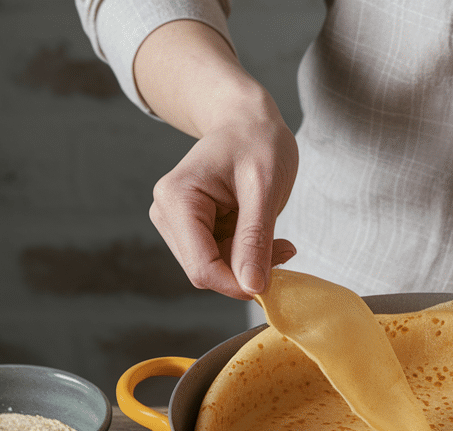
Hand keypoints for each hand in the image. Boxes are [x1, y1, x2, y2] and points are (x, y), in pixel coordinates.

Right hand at [149, 112, 298, 298]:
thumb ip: (255, 239)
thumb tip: (251, 287)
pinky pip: (220, 259)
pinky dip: (246, 256)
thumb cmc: (257, 141)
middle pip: (205, 271)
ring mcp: (177, 223)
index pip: (202, 267)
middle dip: (245, 270)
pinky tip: (264, 235)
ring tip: (276, 236)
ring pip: (214, 269)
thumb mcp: (264, 187)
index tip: (274, 282)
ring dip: (248, 263)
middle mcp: (167, 214)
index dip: (237, 284)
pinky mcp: (192, 229)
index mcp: (177, 200)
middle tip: (285, 249)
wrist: (248, 121)